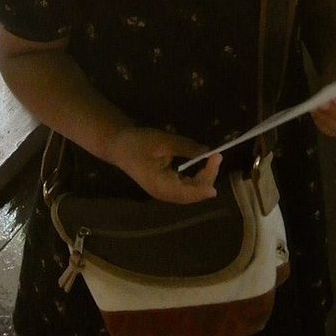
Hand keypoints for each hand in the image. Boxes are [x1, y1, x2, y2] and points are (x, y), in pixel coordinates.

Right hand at [106, 126, 221, 202]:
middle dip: (207, 178)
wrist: (118, 146)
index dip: (205, 184)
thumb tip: (207, 151)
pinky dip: (196, 178)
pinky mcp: (165, 185)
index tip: (216, 166)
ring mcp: (164, 191)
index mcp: (160, 186)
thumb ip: (185, 147)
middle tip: (217, 157)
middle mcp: (164, 193)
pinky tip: (202, 167)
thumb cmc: (138, 143)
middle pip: (191, 193)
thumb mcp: (162, 142)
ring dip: (203, 178)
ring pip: (190, 191)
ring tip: (213, 161)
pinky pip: (185, 186)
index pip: (188, 192)